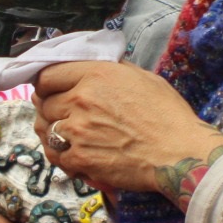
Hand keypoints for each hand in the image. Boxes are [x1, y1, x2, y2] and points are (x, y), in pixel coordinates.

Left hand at [35, 61, 222, 197]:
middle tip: (60, 114)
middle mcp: (81, 99)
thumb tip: (98, 65)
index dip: (45, 83)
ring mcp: (77, 130)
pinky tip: (73, 155)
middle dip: (50, 108)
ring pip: (45, 130)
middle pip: (43, 102)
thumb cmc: (168, 116)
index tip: (49, 89)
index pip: (47, 74)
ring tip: (64, 136)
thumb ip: (113, 69)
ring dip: (52, 132)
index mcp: (95, 75)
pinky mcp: (79, 158)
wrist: (178, 154)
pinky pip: (55, 156)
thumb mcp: (143, 78)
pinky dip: (62, 156)